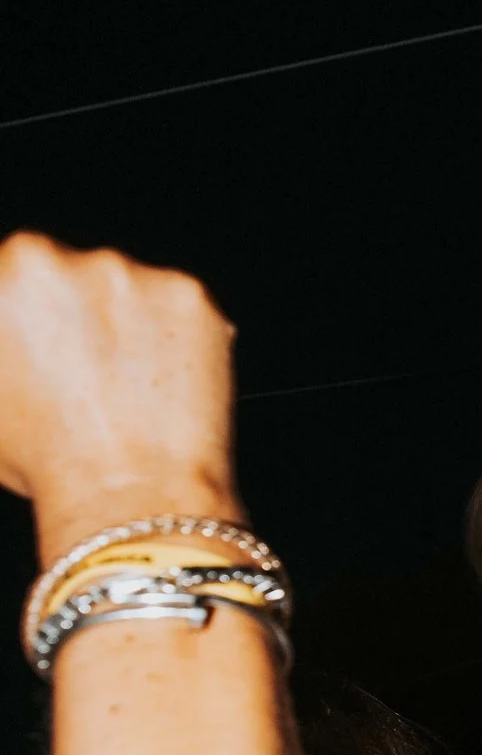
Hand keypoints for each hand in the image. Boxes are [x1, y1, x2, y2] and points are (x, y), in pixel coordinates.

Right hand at [0, 234, 239, 553]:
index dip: (27, 320)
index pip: (15, 275)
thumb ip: (1, 347)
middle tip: (78, 375)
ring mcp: (134, 273)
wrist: (130, 495)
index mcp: (10, 270)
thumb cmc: (44, 460)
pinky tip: (160, 386)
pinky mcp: (190, 295)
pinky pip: (178, 309)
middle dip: (73, 314)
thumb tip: (15, 347)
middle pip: (68, 274)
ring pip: (125, 289)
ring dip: (123, 324)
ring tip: (121, 390)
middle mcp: (66, 258)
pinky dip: (174, 339)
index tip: (41, 348)